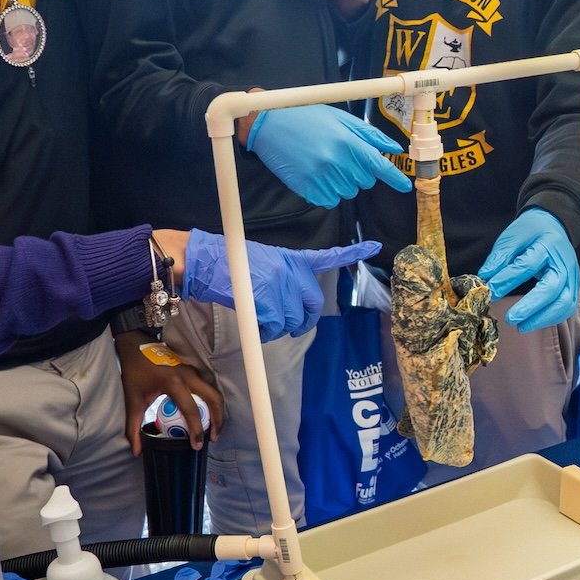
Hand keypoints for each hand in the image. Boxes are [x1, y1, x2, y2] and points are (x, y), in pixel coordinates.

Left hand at [114, 330, 222, 453]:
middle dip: (218, 420)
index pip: (191, 410)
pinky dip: (211, 402)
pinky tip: (206, 414)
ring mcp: (193, 372)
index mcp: (174, 383)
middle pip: (214, 399)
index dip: (196, 430)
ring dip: (217, 410)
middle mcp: (189, 376)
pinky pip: (209, 388)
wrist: (136, 345)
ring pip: (214, 392)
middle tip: (212, 437)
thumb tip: (136, 451)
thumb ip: (133, 427)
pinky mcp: (194, 370)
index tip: (197, 445)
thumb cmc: (134, 372)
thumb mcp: (132, 400)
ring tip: (212, 428)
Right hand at [183, 232, 379, 341]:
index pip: (327, 257)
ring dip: (276, 328)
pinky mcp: (266, 303)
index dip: (352, 252)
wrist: (205, 261)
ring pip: (291, 323)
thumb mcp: (264, 262)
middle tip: (291, 326)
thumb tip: (293, 308)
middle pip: (312, 306)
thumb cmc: (228, 263)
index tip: (375, 246)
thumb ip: (284, 278)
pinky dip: (262, 333)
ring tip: (259, 319)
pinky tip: (252, 323)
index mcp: (292, 259)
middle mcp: (291, 272)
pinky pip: (272, 329)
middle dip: (303, 322)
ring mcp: (280, 287)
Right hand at [247, 104, 410, 207]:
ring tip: (326, 163)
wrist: (270, 124)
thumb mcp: (341, 119)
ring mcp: (322, 177)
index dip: (395, 179)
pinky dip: (328, 192)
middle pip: (365, 182)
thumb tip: (394, 148)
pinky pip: (330, 200)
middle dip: (358, 172)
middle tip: (340, 156)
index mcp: (349, 143)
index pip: (379, 166)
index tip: (406, 187)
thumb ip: (370, 135)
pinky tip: (317, 175)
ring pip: (348, 192)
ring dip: (343, 182)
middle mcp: (338, 162)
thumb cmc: (308, 118)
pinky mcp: (308, 189)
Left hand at [478, 208, 579, 331]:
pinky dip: (550, 319)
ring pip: (564, 303)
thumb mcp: (513, 235)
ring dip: (543, 318)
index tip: (490, 291)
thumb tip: (486, 279)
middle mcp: (564, 263)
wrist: (554, 227)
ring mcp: (572, 277)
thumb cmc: (532, 232)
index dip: (508, 280)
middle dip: (530, 306)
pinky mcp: (573, 288)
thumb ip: (500, 257)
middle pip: (552, 288)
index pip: (527, 265)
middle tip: (510, 318)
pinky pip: (567, 308)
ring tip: (521, 326)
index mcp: (548, 245)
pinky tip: (532, 322)